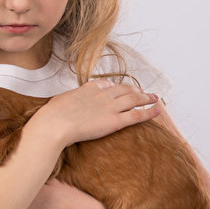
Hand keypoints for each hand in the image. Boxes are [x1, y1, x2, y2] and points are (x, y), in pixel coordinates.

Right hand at [29, 79, 160, 146]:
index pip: (107, 84)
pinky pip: (137, 115)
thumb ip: (69, 99)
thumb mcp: (60, 100)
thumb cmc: (52, 115)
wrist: (55, 124)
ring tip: (155, 98)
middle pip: (125, 89)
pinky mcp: (115, 121)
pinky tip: (157, 110)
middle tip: (143, 92)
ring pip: (135, 99)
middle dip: (136, 90)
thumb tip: (66, 102)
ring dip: (147, 98)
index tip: (120, 88)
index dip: (116, 86)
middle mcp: (103, 95)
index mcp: (89, 88)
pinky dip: (149, 112)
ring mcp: (110, 107)